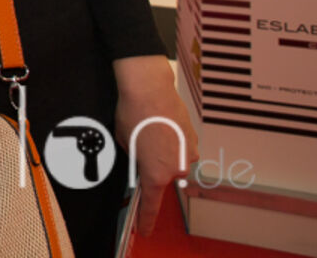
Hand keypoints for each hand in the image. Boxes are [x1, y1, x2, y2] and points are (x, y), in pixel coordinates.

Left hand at [114, 55, 194, 234]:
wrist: (150, 88)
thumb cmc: (134, 114)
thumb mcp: (124, 142)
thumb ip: (134, 159)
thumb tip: (139, 160)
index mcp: (156, 173)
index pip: (151, 204)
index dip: (146, 218)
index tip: (144, 229)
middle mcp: (177, 168)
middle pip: (162, 178)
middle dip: (152, 167)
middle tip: (139, 147)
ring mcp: (188, 153)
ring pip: (172, 161)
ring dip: (162, 151)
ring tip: (148, 131)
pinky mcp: (193, 139)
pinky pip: (179, 147)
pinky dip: (170, 141)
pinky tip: (160, 126)